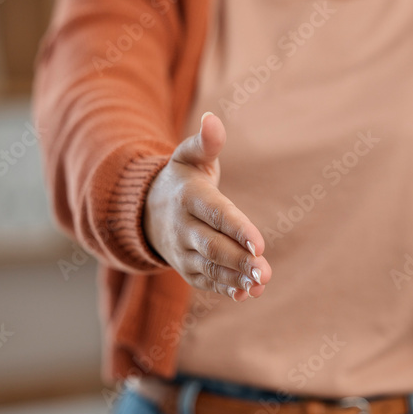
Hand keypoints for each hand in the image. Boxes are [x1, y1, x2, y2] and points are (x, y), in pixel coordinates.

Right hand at [143, 112, 270, 300]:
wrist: (146, 210)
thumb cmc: (182, 179)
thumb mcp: (189, 157)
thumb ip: (205, 142)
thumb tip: (212, 120)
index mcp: (189, 198)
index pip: (216, 215)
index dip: (238, 229)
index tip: (260, 244)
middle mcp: (183, 227)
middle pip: (212, 247)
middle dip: (239, 260)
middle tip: (265, 271)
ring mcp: (183, 251)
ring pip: (209, 267)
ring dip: (235, 277)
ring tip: (261, 283)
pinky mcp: (186, 269)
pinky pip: (205, 281)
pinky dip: (225, 288)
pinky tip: (246, 293)